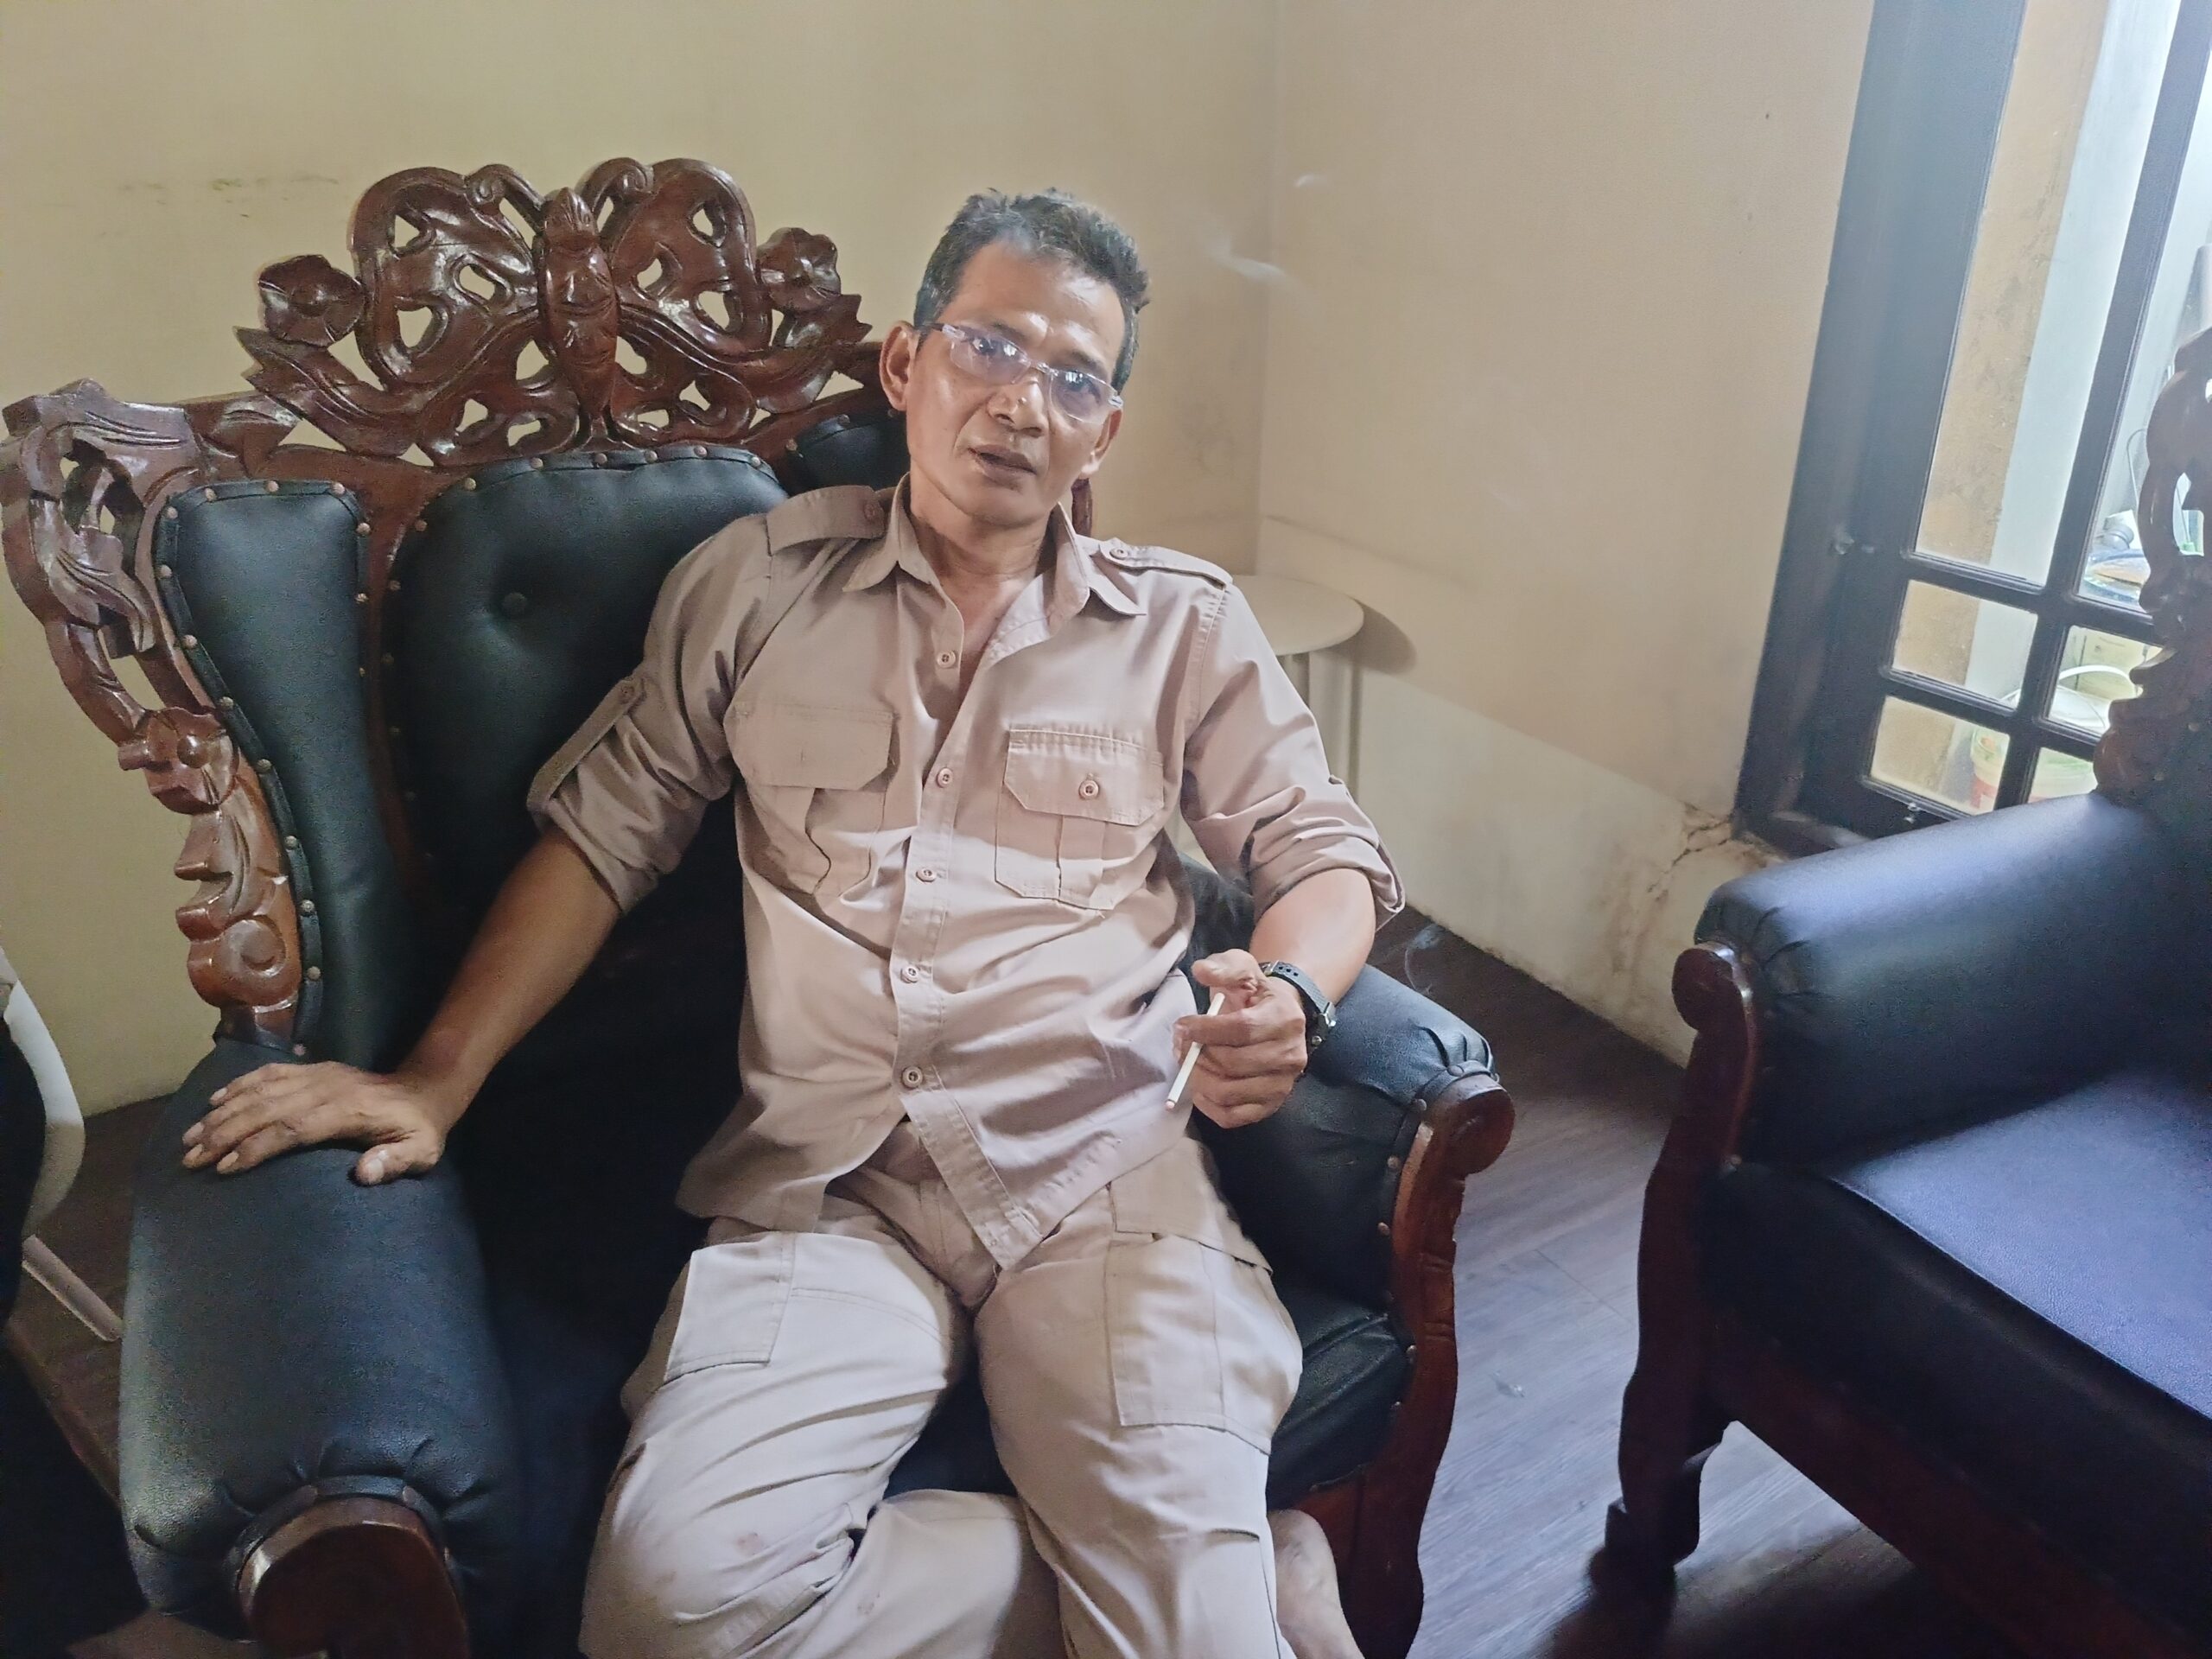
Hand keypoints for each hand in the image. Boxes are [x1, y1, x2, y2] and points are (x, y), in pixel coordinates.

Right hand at [181, 1062, 459, 1184]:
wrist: (426, 1088)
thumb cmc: (420, 1130)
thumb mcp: (421, 1151)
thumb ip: (396, 1162)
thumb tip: (365, 1174)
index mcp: (347, 1111)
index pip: (292, 1128)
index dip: (257, 1146)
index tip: (225, 1167)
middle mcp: (326, 1088)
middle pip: (266, 1108)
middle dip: (224, 1132)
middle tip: (190, 1157)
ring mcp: (318, 1075)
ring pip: (261, 1090)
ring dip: (223, 1112)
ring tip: (190, 1137)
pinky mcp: (314, 1070)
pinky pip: (270, 1074)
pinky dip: (240, 1085)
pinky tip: (215, 1100)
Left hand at [1172, 950, 1309, 1128]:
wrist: (1279, 1017)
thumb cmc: (1254, 993)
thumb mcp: (1242, 968)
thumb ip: (1223, 967)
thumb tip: (1201, 971)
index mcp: (1286, 1018)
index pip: (1241, 1029)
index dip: (1205, 1030)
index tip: (1182, 1025)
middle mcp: (1291, 1055)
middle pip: (1233, 1064)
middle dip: (1197, 1055)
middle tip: (1179, 1045)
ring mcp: (1283, 1084)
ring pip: (1229, 1092)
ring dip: (1198, 1079)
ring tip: (1187, 1063)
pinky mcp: (1271, 1106)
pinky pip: (1233, 1117)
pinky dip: (1209, 1106)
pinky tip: (1199, 1088)